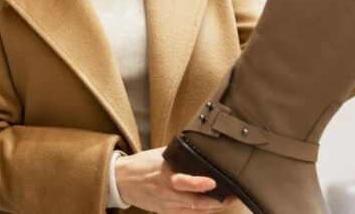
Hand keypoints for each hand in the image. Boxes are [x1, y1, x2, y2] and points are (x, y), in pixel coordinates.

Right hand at [114, 147, 239, 212]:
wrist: (121, 181)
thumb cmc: (140, 165)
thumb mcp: (158, 154)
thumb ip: (178, 154)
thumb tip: (197, 148)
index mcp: (164, 175)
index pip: (183, 182)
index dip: (199, 184)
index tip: (212, 182)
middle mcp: (167, 193)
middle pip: (196, 202)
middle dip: (218, 201)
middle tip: (233, 196)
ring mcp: (167, 205)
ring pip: (196, 211)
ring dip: (214, 208)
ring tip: (228, 201)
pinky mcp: (166, 212)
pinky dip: (202, 212)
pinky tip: (211, 207)